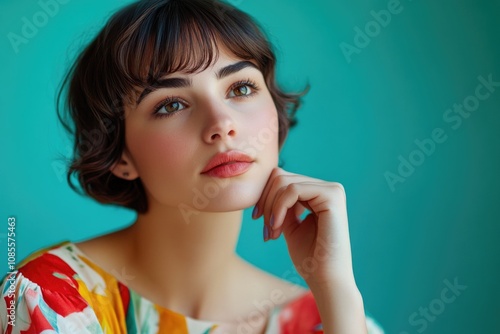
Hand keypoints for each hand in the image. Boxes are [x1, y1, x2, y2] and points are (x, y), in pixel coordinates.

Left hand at [252, 167, 355, 287]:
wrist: (325, 279)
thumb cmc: (309, 258)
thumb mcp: (289, 224)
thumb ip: (281, 204)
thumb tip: (265, 185)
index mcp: (319, 194)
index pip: (282, 178)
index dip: (264, 196)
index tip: (258, 219)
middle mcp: (328, 188)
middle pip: (280, 176)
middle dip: (266, 202)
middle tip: (265, 229)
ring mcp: (332, 190)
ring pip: (284, 181)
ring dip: (271, 207)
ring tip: (271, 231)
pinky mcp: (332, 196)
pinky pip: (293, 189)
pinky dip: (279, 207)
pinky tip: (277, 227)